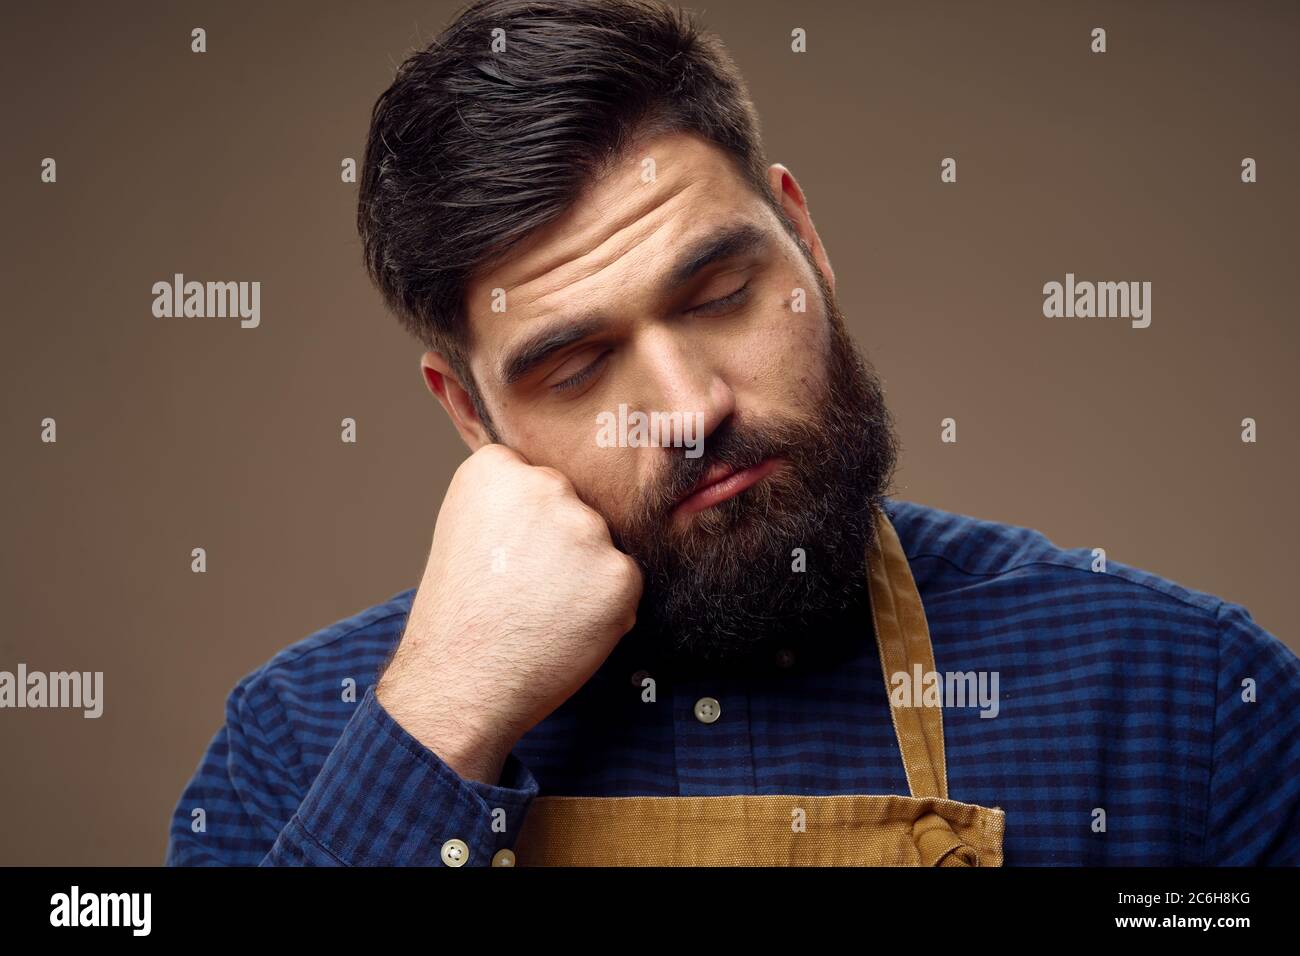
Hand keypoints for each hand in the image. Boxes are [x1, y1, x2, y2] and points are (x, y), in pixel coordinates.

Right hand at [376, 444, 642, 783]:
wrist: (459, 684)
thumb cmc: (459, 615)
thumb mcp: (463, 530)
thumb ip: (508, 502)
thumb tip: (559, 497)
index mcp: (497, 468)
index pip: (535, 480)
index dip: (523, 525)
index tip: (503, 554)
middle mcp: (545, 485)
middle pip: (573, 506)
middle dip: (560, 544)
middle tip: (523, 588)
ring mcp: (586, 528)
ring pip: (601, 544)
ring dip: (585, 575)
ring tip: (541, 612)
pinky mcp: (620, 572)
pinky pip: (625, 581)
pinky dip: (607, 607)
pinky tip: (566, 628)